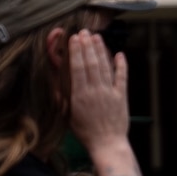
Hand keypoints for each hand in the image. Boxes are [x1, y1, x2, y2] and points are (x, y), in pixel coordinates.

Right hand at [63, 29, 130, 147]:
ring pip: (106, 67)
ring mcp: (110, 92)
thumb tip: (54, 80)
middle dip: (88, 46)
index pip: (78, 68)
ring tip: (97, 37)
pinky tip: (120, 54)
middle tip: (85, 31)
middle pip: (91, 64)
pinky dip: (121, 65)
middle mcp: (96, 91)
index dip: (76, 51)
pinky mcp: (122, 96)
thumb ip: (62, 96)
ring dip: (102, 51)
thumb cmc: (84, 131)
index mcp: (80, 95)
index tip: (74, 38)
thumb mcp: (66, 114)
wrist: (107, 144)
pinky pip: (122, 78)